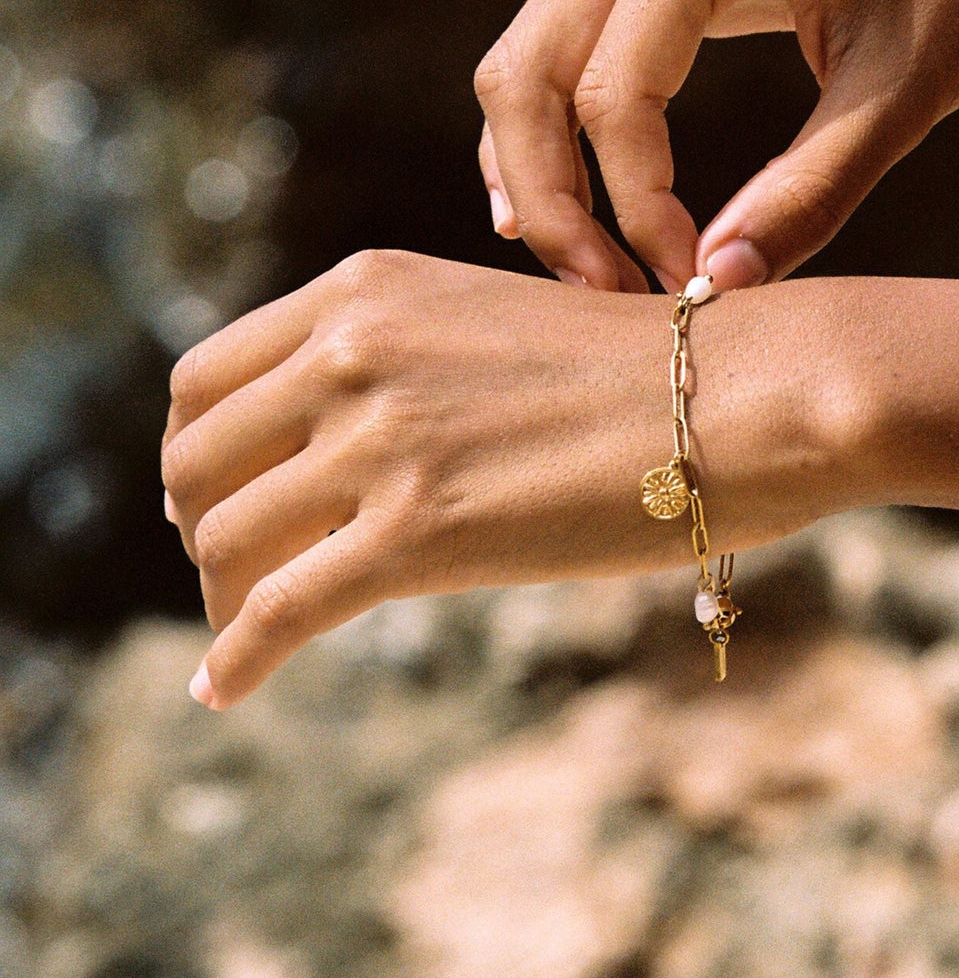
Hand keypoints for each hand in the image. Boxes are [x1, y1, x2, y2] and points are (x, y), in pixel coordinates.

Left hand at [160, 250, 853, 708]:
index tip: (216, 492)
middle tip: (233, 565)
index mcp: (367, 289)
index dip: (198, 446)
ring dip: (224, 594)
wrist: (742, 395)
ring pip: (228, 537)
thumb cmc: (645, 366)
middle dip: (201, 523)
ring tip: (249, 626)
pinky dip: (235, 658)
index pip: (207, 375)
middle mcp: (356, 349)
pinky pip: (279, 610)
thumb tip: (344, 440)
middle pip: (197, 457)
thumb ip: (405, 358)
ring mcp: (384, 437)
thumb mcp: (493, 325)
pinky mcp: (420, 530)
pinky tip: (223, 688)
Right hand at [475, 0, 958, 292]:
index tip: (686, 282)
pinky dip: (560, 132)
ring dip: (540, 171)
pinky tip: (579, 208)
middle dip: (553, 199)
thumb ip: (811, 191)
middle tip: (603, 296)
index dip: (636, 207)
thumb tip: (714, 284)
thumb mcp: (906, 91)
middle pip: (530, 73)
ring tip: (591, 270)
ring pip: (530, 62)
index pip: (617, 92)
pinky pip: (566, 50)